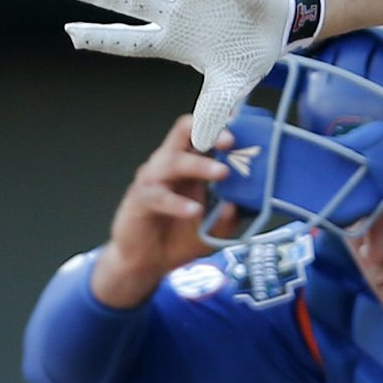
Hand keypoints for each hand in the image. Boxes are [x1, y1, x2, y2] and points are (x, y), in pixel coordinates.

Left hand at [63, 0, 300, 147]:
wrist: (280, 20)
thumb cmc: (247, 51)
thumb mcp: (232, 85)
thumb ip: (215, 108)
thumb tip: (200, 143)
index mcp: (174, 40)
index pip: (131, 40)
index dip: (102, 37)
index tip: (70, 32)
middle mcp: (175, 11)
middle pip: (132, 1)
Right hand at [89, 117, 229, 308]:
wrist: (147, 263)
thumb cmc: (179, 238)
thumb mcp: (215, 231)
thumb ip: (229, 218)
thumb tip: (239, 204)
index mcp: (190, 163)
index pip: (203, 132)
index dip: (220, 123)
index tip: (242, 119)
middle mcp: (170, 163)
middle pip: (184, 132)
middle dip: (208, 131)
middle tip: (232, 140)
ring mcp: (153, 179)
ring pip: (173, 161)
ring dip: (199, 165)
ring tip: (222, 173)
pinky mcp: (140, 199)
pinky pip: (157, 195)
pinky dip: (177, 203)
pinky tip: (194, 212)